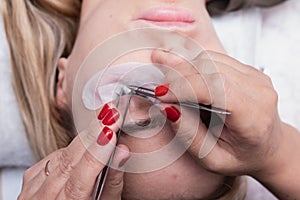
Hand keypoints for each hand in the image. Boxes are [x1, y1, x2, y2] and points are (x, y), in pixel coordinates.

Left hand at [18, 104, 129, 199]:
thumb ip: (112, 182)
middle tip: (112, 112)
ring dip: (86, 135)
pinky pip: (53, 156)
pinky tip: (87, 138)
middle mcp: (44, 197)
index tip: (111, 131)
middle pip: (69, 159)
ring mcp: (33, 188)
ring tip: (105, 116)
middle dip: (94, 133)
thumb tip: (121, 152)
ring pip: (62, 154)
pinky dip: (72, 146)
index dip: (97, 153)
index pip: (81, 178)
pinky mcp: (30, 177)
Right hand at [151, 50, 283, 176]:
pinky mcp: (246, 69)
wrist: (267, 147)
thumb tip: (168, 108)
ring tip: (171, 86)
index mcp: (253, 116)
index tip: (161, 95)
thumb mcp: (213, 159)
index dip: (184, 87)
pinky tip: (184, 79)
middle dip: (179, 77)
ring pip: (209, 59)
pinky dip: (193, 66)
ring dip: (184, 69)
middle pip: (210, 68)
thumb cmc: (242, 156)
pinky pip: (213, 59)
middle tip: (161, 92)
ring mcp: (254, 76)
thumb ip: (190, 135)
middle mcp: (258, 90)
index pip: (216, 87)